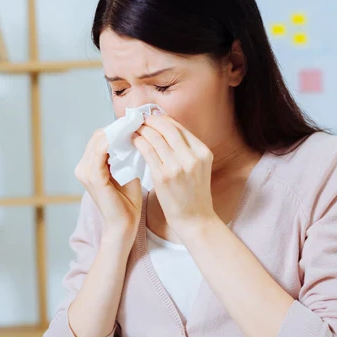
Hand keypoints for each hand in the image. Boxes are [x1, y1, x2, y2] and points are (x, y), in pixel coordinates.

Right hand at [75, 128, 142, 239]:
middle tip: (138, 120)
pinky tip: (130, 138)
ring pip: (99, 140)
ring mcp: (85, 172)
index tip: (137, 122)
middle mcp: (83, 167)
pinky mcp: (93, 177)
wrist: (124, 225)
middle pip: (98, 136)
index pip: (100, 138)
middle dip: (118, 127)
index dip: (117, 128)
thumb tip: (136, 134)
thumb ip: (127, 154)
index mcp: (89, 166)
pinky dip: (115, 142)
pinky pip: (101, 151)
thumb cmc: (127, 202)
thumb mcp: (127, 172)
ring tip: (136, 126)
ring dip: (118, 132)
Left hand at [134, 115, 215, 233]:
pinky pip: (147, 152)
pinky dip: (138, 142)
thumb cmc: (193, 194)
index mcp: (203, 152)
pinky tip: (133, 140)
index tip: (152, 117)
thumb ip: (186, 149)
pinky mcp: (163, 177)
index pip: (179, 128)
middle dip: (151, 121)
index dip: (163, 119)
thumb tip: (165, 129)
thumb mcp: (198, 167)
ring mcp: (177, 167)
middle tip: (140, 119)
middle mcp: (192, 157)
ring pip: (155, 138)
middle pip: (167, 129)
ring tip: (134, 128)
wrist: (194, 219)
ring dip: (142, 130)